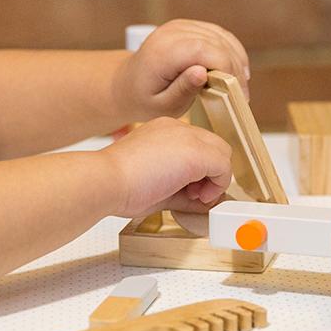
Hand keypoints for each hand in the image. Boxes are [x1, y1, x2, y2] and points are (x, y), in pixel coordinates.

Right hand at [100, 117, 231, 219]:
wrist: (107, 180)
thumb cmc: (120, 185)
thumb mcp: (156, 185)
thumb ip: (181, 190)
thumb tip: (202, 202)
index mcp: (163, 131)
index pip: (196, 146)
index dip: (199, 171)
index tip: (187, 190)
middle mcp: (177, 128)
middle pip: (214, 147)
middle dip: (210, 173)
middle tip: (194, 195)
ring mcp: (187, 137)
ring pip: (222, 154)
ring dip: (215, 179)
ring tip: (195, 197)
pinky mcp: (196, 152)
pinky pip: (224, 167)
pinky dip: (218, 185)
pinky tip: (199, 197)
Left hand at [111, 19, 250, 121]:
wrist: (127, 84)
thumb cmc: (144, 99)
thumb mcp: (161, 106)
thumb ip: (182, 90)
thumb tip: (202, 72)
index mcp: (163, 51)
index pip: (206, 52)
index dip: (228, 71)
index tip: (237, 95)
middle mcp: (172, 32)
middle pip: (218, 44)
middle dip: (235, 70)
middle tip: (242, 97)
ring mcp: (180, 25)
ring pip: (222, 37)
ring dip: (236, 60)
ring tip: (239, 87)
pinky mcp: (188, 26)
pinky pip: (218, 34)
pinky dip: (231, 51)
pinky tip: (235, 70)